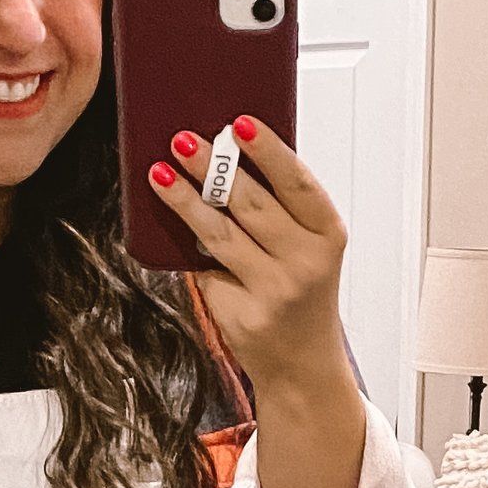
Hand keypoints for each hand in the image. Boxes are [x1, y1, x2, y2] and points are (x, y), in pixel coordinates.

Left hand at [149, 121, 353, 409]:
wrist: (302, 364)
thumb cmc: (299, 290)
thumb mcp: (306, 247)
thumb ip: (281, 208)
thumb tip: (226, 154)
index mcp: (327, 235)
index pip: (297, 183)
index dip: (268, 151)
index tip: (240, 123)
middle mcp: (306, 264)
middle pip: (252, 204)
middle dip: (213, 168)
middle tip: (183, 139)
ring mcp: (275, 292)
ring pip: (220, 234)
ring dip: (186, 200)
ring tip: (160, 173)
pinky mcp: (243, 315)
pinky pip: (207, 270)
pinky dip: (189, 247)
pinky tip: (170, 222)